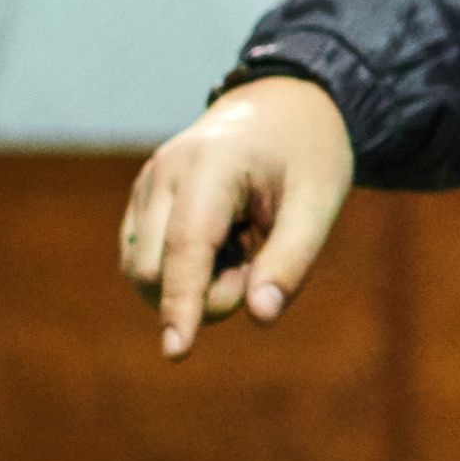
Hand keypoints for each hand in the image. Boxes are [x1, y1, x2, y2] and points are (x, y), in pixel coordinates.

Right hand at [117, 76, 358, 358]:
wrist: (279, 106)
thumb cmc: (306, 154)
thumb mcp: (318, 203)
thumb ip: (291, 261)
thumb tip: (260, 317)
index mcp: (210, 165)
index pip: (185, 247)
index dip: (181, 303)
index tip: (177, 353)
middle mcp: (164, 173)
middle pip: (152, 270)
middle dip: (204, 294)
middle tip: (255, 263)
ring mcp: (146, 185)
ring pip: (141, 270)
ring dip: (191, 284)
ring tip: (239, 248)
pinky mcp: (141, 200)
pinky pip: (143, 260)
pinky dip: (180, 271)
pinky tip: (219, 243)